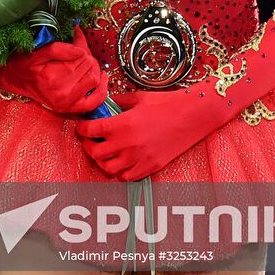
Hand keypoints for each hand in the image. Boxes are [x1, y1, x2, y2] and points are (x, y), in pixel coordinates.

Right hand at [0, 25, 107, 114]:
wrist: (12, 79)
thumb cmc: (24, 63)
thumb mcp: (38, 52)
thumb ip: (59, 49)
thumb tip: (80, 50)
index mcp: (53, 78)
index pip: (82, 56)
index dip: (81, 45)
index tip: (76, 39)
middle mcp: (61, 93)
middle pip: (89, 66)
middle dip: (87, 55)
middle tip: (78, 49)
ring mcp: (66, 103)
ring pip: (94, 79)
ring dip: (93, 67)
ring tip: (83, 61)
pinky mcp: (69, 109)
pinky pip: (94, 101)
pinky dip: (102, 90)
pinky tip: (102, 77)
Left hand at [75, 88, 216, 180]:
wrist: (192, 116)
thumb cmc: (167, 103)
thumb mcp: (139, 98)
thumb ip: (120, 102)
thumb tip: (107, 104)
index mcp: (122, 124)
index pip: (91, 130)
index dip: (82, 129)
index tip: (82, 127)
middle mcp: (127, 144)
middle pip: (96, 153)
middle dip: (89, 145)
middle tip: (91, 140)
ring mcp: (138, 158)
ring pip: (108, 168)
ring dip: (103, 160)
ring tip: (105, 152)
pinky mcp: (150, 167)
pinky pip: (127, 176)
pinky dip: (121, 171)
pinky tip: (123, 161)